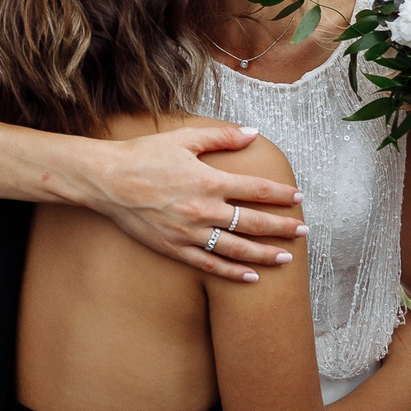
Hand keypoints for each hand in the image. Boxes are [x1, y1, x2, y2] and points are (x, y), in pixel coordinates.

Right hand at [84, 123, 306, 282]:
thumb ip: (221, 137)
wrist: (106, 180)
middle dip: (282, 228)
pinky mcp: (174, 249)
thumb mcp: (184, 138)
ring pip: (237, 249)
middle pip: (253, 222)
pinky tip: (252, 277)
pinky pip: (210, 266)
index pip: (255, 190)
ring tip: (286, 258)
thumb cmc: (143, 155)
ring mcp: (189, 233)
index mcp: (209, 181)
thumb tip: (251, 133)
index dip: (280, 195)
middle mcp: (203, 210)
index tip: (298, 199)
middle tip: (304, 231)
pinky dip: (233, 273)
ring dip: (265, 254)